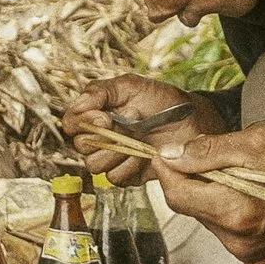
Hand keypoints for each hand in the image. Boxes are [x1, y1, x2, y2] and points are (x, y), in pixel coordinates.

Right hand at [62, 76, 223, 184]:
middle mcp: (101, 137)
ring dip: (118, 153)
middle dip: (104, 138)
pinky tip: (145, 155)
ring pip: (95, 165)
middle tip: (127, 127)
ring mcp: (114, 157)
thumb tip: (79, 104)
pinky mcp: (127, 175)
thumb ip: (100, 91)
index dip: (82, 122)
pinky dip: (130, 167)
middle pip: (80, 146)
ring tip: (139, 141)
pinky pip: (115, 178)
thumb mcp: (131, 85)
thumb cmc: (163, 101)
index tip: (104, 117)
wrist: (193, 122)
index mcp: (97, 113)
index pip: (71, 122)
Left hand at [150, 125, 264, 262]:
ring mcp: (245, 250)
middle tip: (202, 155)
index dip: (166, 171)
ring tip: (234, 172)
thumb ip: (209, 152)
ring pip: (205, 217)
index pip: (177, 194)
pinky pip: (224, 227)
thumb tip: (171, 156)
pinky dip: (225, 207)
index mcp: (235, 211)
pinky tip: (245, 190)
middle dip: (189, 181)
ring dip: (208, 194)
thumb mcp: (257, 143)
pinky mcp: (253, 254)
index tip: (165, 153)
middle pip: (189, 207)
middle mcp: (236, 239)